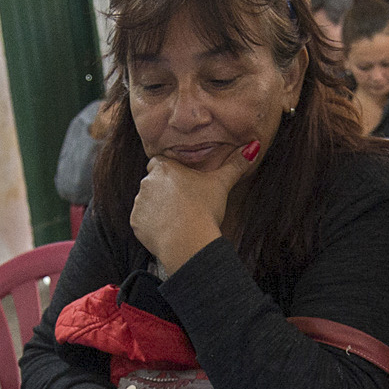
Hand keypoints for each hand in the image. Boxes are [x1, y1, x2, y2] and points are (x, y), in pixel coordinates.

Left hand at [129, 155, 245, 273]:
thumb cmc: (204, 209)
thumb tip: (253, 147)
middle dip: (164, 192)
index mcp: (165, 167)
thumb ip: (235, 165)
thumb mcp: (222, 184)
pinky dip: (152, 226)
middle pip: (153, 183)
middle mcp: (147, 181)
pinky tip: (168, 231)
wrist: (188, 241)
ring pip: (147, 202)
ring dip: (157, 209)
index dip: (171, 173)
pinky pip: (142, 222)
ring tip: (177, 220)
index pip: (160, 163)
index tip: (181, 184)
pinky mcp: (135, 223)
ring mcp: (139, 203)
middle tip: (183, 205)